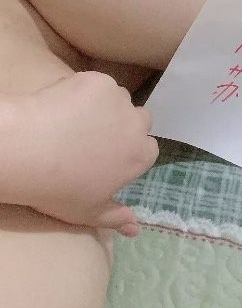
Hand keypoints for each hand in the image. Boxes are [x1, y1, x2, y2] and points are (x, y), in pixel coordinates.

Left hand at [14, 71, 157, 235]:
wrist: (29, 150)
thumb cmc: (59, 189)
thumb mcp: (88, 213)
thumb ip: (116, 218)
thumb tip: (136, 229)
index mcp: (140, 155)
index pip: (146, 149)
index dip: (127, 153)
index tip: (106, 159)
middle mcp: (136, 123)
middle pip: (139, 120)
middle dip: (123, 126)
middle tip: (92, 138)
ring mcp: (117, 98)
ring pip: (117, 99)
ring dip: (104, 107)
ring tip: (74, 120)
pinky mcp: (96, 79)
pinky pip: (96, 83)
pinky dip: (84, 91)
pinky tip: (64, 105)